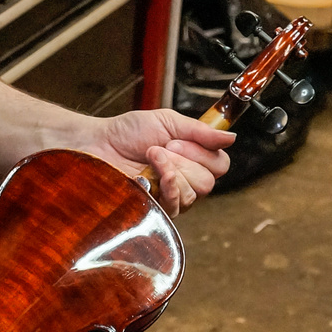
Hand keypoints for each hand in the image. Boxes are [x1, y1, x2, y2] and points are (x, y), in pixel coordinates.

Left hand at [79, 108, 233, 214]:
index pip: (220, 164)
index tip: (177, 140)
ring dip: (171, 171)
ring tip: (150, 158)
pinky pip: (176, 206)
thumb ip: (200, 131)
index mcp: (192, 157)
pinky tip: (151, 176)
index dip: (203, 153)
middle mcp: (185, 179)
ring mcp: (171, 196)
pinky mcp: (157, 210)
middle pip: (209, 181)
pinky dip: (166, 187)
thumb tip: (231, 136)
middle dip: (184, 160)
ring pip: (193, 194)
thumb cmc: (128, 132)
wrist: (99, 144)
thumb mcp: (167, 121)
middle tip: (161, 148)